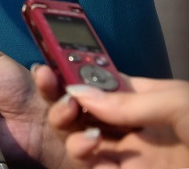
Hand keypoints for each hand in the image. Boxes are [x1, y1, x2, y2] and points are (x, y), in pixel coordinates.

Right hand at [48, 76, 188, 167]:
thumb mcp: (178, 103)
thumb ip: (127, 101)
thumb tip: (78, 93)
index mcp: (149, 98)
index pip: (103, 83)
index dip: (77, 77)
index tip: (54, 72)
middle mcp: (137, 125)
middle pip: (88, 112)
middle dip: (68, 105)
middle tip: (64, 103)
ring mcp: (135, 155)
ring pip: (86, 141)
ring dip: (74, 134)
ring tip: (86, 134)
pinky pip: (96, 168)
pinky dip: (85, 159)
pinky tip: (91, 150)